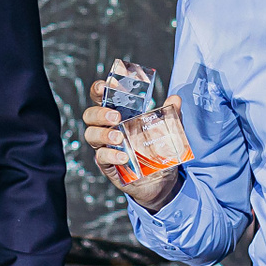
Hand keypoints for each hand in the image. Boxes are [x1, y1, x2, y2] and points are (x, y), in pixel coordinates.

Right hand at [82, 82, 185, 212]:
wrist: (161, 180)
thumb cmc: (157, 150)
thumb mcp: (167, 130)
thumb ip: (170, 115)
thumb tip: (175, 99)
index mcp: (118, 114)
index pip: (101, 98)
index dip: (98, 89)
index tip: (105, 86)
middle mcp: (108, 128)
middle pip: (90, 116)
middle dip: (99, 113)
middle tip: (115, 116)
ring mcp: (105, 147)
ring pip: (91, 135)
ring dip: (103, 134)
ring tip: (119, 137)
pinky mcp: (108, 165)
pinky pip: (101, 157)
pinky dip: (111, 155)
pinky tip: (123, 156)